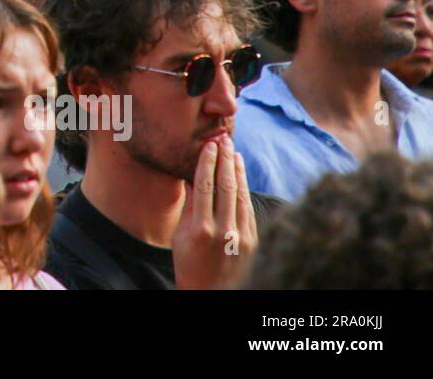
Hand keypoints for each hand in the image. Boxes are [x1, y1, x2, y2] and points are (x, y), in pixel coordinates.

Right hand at [172, 136, 257, 288]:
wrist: (210, 293)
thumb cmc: (188, 263)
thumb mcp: (180, 235)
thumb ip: (189, 206)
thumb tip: (193, 177)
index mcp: (199, 229)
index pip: (205, 186)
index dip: (208, 162)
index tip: (209, 145)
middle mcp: (222, 232)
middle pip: (225, 186)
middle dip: (225, 160)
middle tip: (224, 139)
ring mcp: (241, 237)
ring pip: (240, 195)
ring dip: (237, 171)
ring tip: (234, 152)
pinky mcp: (253, 241)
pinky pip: (248, 208)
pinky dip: (244, 189)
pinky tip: (240, 176)